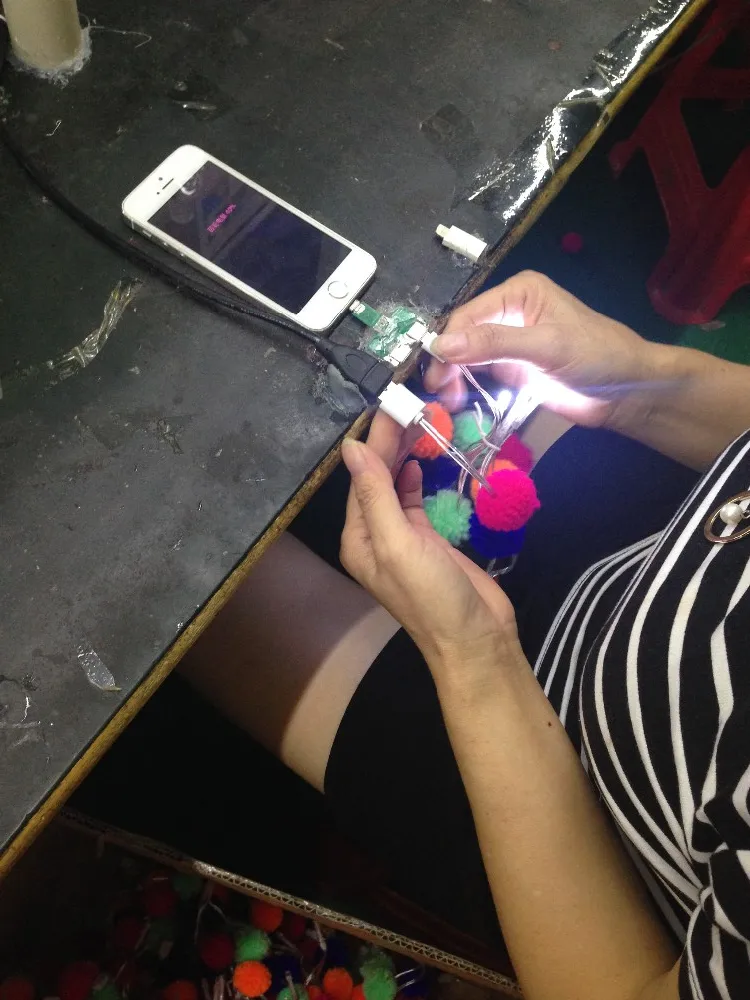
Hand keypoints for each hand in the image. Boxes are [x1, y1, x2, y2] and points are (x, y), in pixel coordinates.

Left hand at [340, 411, 518, 676]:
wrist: (475, 639)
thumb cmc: (432, 595)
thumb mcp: (399, 543)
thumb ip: (376, 495)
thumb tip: (351, 449)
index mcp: (358, 538)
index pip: (361, 478)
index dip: (374, 440)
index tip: (390, 403)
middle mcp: (375, 535)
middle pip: (376, 478)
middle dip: (389, 441)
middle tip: (407, 401)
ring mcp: (403, 537)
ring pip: (396, 485)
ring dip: (403, 453)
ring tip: (416, 417)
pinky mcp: (428, 539)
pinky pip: (415, 499)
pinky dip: (416, 476)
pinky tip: (420, 456)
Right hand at [424, 271, 655, 427]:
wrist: (626, 392)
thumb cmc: (596, 356)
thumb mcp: (546, 346)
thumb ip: (495, 344)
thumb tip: (442, 345)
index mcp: (518, 292)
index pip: (468, 315)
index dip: (448, 344)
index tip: (436, 376)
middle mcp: (509, 312)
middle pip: (462, 335)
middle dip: (448, 363)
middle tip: (440, 394)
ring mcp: (509, 342)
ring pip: (466, 356)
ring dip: (454, 378)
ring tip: (450, 402)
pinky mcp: (512, 368)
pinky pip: (480, 375)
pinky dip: (467, 388)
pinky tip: (460, 402)